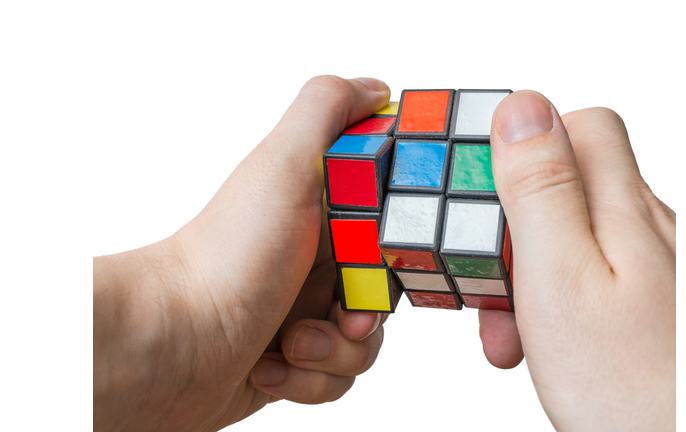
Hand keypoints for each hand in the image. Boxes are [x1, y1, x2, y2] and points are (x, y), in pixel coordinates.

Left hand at [93, 76, 391, 430]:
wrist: (168, 347)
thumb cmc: (226, 261)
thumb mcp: (282, 167)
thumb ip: (328, 112)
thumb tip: (374, 89)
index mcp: (317, 211)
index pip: (389, 224)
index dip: (397, 248)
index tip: (380, 261)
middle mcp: (311, 259)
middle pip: (384, 291)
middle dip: (365, 312)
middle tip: (338, 313)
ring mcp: (300, 310)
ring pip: (365, 341)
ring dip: (333, 351)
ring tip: (290, 343)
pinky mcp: (291, 358)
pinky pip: (335, 378)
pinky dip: (308, 379)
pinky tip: (270, 367)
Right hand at [480, 91, 675, 429]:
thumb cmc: (633, 389)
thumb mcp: (561, 277)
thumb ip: (542, 188)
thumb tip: (522, 107)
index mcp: (625, 210)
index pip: (578, 128)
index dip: (522, 152)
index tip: (483, 199)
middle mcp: (648, 229)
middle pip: (567, 190)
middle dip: (512, 236)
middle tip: (493, 288)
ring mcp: (653, 269)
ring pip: (571, 241)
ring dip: (526, 278)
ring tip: (510, 333)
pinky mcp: (647, 305)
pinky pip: (589, 281)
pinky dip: (553, 304)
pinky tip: (542, 343)